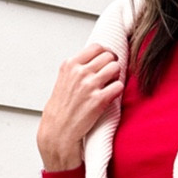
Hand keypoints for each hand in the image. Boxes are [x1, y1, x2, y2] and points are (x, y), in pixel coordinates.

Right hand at [37, 44, 123, 170]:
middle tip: (110, 75)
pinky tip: (111, 96)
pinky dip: (118, 90)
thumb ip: (78, 67)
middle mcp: (79, 72)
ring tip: (110, 85)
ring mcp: (89, 85)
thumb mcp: (64, 80)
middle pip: (109, 56)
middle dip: (112, 64)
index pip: (97, 47)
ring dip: (116, 76)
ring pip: (116, 68)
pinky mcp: (99, 100)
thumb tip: (96, 59)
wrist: (58, 131)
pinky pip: (119, 86)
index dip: (105, 53)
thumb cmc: (61, 108)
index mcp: (70, 65)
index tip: (106, 61)